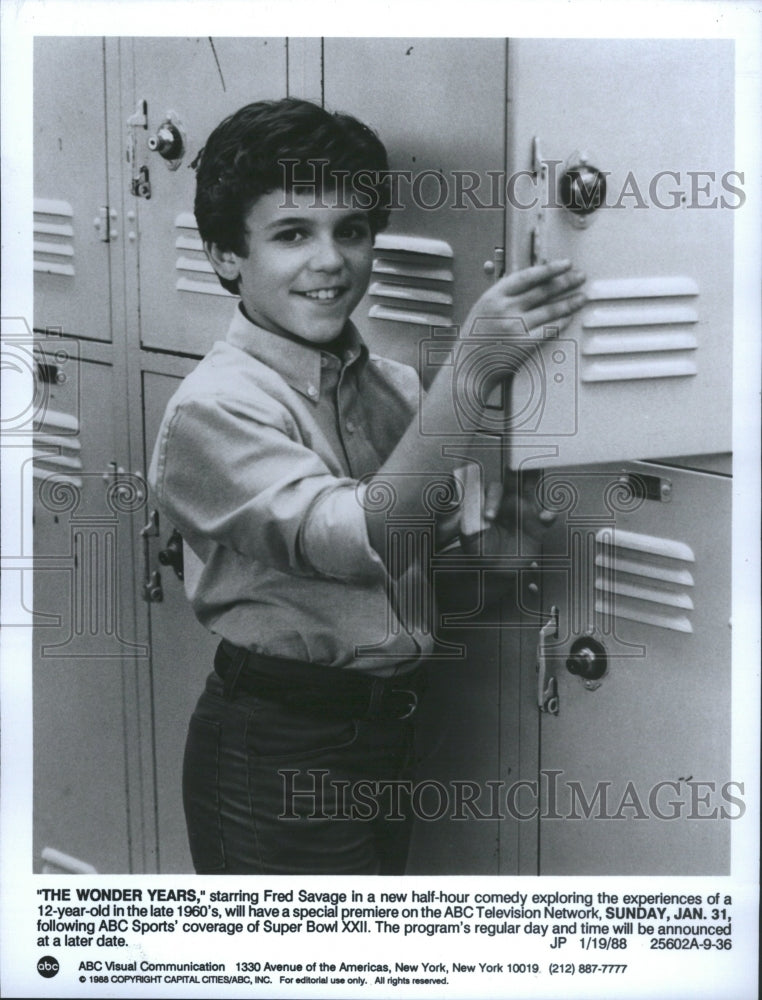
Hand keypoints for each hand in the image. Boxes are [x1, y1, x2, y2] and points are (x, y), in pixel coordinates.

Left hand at [459, 470, 555, 562]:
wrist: (495, 569)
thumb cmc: (480, 548)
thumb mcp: (469, 535)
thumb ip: (468, 521)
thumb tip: (469, 511)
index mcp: (490, 501)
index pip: (493, 491)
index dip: (493, 500)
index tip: (490, 517)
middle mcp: (508, 501)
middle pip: (515, 479)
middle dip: (518, 469)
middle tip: (519, 461)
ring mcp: (524, 511)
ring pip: (531, 489)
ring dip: (534, 478)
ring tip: (536, 468)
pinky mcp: (537, 526)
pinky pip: (546, 517)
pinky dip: (549, 515)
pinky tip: (547, 516)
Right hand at [461, 259, 586, 343]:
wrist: (468, 367)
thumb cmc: (475, 339)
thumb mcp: (483, 309)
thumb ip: (505, 295)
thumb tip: (532, 282)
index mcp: (494, 296)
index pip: (528, 276)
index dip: (550, 269)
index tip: (564, 264)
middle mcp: (505, 309)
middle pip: (543, 291)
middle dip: (566, 282)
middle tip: (579, 278)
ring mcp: (515, 327)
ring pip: (550, 310)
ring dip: (569, 302)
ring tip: (581, 297)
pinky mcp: (524, 345)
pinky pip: (549, 330)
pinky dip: (562, 322)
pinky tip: (569, 317)